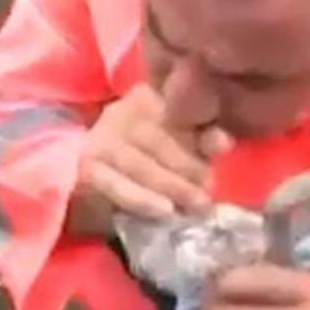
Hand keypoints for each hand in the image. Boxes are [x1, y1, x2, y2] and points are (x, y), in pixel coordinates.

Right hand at [66, 85, 232, 234]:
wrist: (91, 189)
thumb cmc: (150, 165)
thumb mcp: (181, 149)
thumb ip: (203, 141)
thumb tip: (224, 142)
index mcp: (150, 99)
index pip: (179, 109)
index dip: (203, 129)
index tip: (223, 146)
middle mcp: (122, 112)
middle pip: (160, 138)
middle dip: (190, 167)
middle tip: (209, 191)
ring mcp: (99, 139)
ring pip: (140, 163)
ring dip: (172, 186)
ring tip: (196, 205)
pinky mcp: (85, 168)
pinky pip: (115, 185)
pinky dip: (141, 199)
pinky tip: (164, 211)